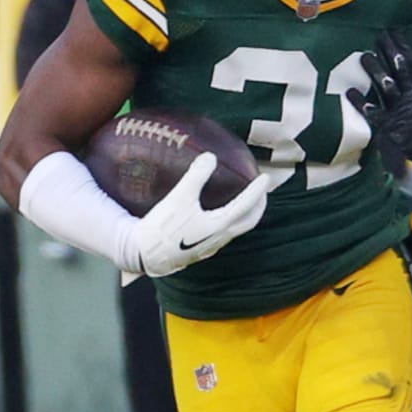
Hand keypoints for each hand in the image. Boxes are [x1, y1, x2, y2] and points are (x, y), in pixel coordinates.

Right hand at [132, 153, 270, 276]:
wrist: (146, 255)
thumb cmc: (164, 227)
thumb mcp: (179, 197)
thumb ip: (196, 176)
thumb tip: (210, 156)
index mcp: (220, 224)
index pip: (246, 205)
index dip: (257, 190)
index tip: (265, 178)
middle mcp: (220, 237)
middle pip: (250, 222)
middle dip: (259, 206)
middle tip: (262, 192)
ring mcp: (212, 246)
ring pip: (238, 229)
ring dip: (246, 215)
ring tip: (246, 202)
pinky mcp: (202, 249)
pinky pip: (225, 234)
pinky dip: (232, 221)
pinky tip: (220, 215)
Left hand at [351, 30, 411, 171]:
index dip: (402, 48)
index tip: (394, 33)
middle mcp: (411, 95)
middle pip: (399, 68)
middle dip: (389, 51)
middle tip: (379, 36)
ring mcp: (399, 108)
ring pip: (385, 84)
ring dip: (375, 70)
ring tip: (365, 56)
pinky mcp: (390, 124)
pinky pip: (373, 111)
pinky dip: (361, 102)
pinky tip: (350, 92)